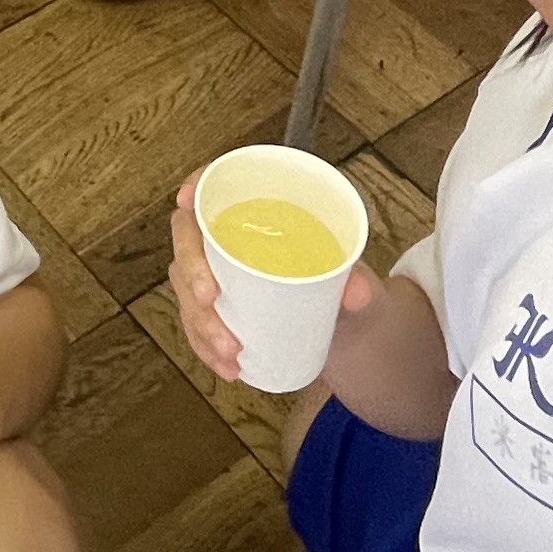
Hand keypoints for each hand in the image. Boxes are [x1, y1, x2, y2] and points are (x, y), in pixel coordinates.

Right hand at [168, 172, 379, 385]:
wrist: (355, 335)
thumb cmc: (353, 293)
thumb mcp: (365, 288)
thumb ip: (364, 286)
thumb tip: (356, 291)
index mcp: (269, 213)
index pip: (224, 184)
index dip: (198, 185)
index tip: (187, 201)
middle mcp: (236, 237)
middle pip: (191, 237)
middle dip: (192, 268)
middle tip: (208, 299)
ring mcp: (222, 273)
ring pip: (187, 285)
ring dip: (199, 319)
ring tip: (230, 350)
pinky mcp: (220, 308)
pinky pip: (196, 321)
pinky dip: (205, 345)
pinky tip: (227, 367)